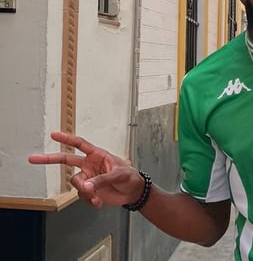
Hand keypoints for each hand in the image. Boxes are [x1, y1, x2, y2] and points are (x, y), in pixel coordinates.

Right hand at [28, 131, 143, 208]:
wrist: (133, 192)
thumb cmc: (129, 176)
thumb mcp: (119, 174)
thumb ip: (102, 179)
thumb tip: (87, 186)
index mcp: (97, 155)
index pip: (80, 144)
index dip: (67, 139)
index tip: (54, 134)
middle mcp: (89, 165)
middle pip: (66, 160)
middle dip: (49, 159)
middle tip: (33, 159)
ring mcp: (88, 178)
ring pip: (76, 183)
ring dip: (84, 191)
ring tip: (96, 197)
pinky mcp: (89, 191)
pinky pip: (82, 196)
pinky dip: (89, 201)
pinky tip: (98, 203)